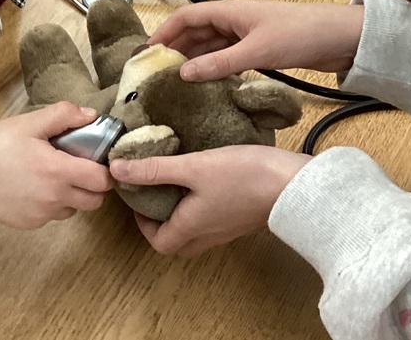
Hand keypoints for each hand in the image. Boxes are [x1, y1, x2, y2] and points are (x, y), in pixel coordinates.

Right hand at [0, 102, 114, 227]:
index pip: (102, 181)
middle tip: (80, 168)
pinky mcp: (30, 224)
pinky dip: (52, 204)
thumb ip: (64, 115)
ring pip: (74, 209)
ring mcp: (42, 214)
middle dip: (93, 186)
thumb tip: (91, 115)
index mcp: (58, 172)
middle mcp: (55, 198)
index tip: (99, 160)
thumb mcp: (29, 123)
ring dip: (73, 196)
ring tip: (55, 176)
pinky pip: (52, 216)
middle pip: (95, 201)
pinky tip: (36, 187)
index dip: (106, 171)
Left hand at [110, 145, 309, 256]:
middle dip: (159, 223)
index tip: (137, 197)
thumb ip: (155, 169)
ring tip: (176, 184)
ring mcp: (227, 229)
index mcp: (191, 227)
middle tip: (154, 193)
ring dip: (180, 215)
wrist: (293, 185)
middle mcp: (208, 235)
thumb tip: (116, 169)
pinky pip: (213, 222)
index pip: (158, 242)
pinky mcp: (241, 218)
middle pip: (176, 243)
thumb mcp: (193, 166)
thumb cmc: (243, 176)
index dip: (142, 224)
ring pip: (195, 233)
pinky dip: (200, 209)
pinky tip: (204, 182)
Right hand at [149, 0, 363, 81]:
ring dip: (194, 60)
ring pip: (210, 45)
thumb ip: (219, 63)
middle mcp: (233, 20)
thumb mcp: (256, 51)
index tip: (147, 52)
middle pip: (195, 31)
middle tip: (157, 71)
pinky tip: (207, 83)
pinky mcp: (258, 48)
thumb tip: (184, 74)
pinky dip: (214, 67)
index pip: (186, 17)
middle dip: (176, 48)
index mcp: (229, 11)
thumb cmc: (299, 34)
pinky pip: (226, 56)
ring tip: (176, 80)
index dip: (164, 32)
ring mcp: (245, 34)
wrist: (339, 38)